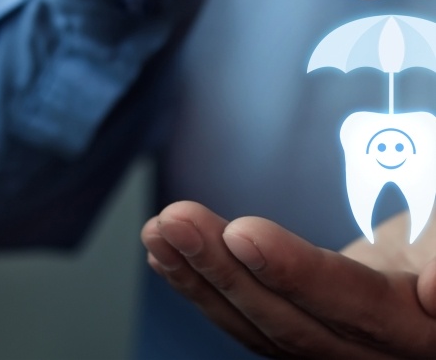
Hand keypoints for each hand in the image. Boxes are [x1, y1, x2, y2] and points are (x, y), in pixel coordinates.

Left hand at [141, 201, 435, 358]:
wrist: (429, 267)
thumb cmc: (435, 241)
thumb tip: (434, 292)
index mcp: (416, 331)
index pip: (357, 307)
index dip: (297, 274)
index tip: (243, 233)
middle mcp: (370, 353)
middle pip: (289, 321)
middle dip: (224, 268)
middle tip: (177, 220)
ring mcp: (328, 347)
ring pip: (255, 323)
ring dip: (199, 275)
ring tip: (159, 231)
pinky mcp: (297, 329)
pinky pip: (245, 317)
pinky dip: (201, 286)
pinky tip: (167, 257)